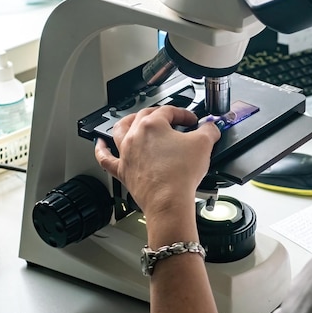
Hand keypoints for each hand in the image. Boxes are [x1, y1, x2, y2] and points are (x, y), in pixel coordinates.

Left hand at [94, 105, 220, 218]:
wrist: (168, 202)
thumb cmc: (180, 175)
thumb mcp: (203, 145)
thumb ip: (209, 131)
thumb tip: (211, 128)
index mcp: (152, 125)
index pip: (169, 111)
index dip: (184, 114)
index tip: (192, 121)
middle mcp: (135, 136)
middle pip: (145, 116)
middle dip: (160, 114)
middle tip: (172, 120)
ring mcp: (126, 153)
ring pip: (120, 130)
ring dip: (128, 122)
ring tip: (135, 120)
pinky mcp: (123, 171)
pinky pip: (106, 158)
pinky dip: (101, 149)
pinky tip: (100, 145)